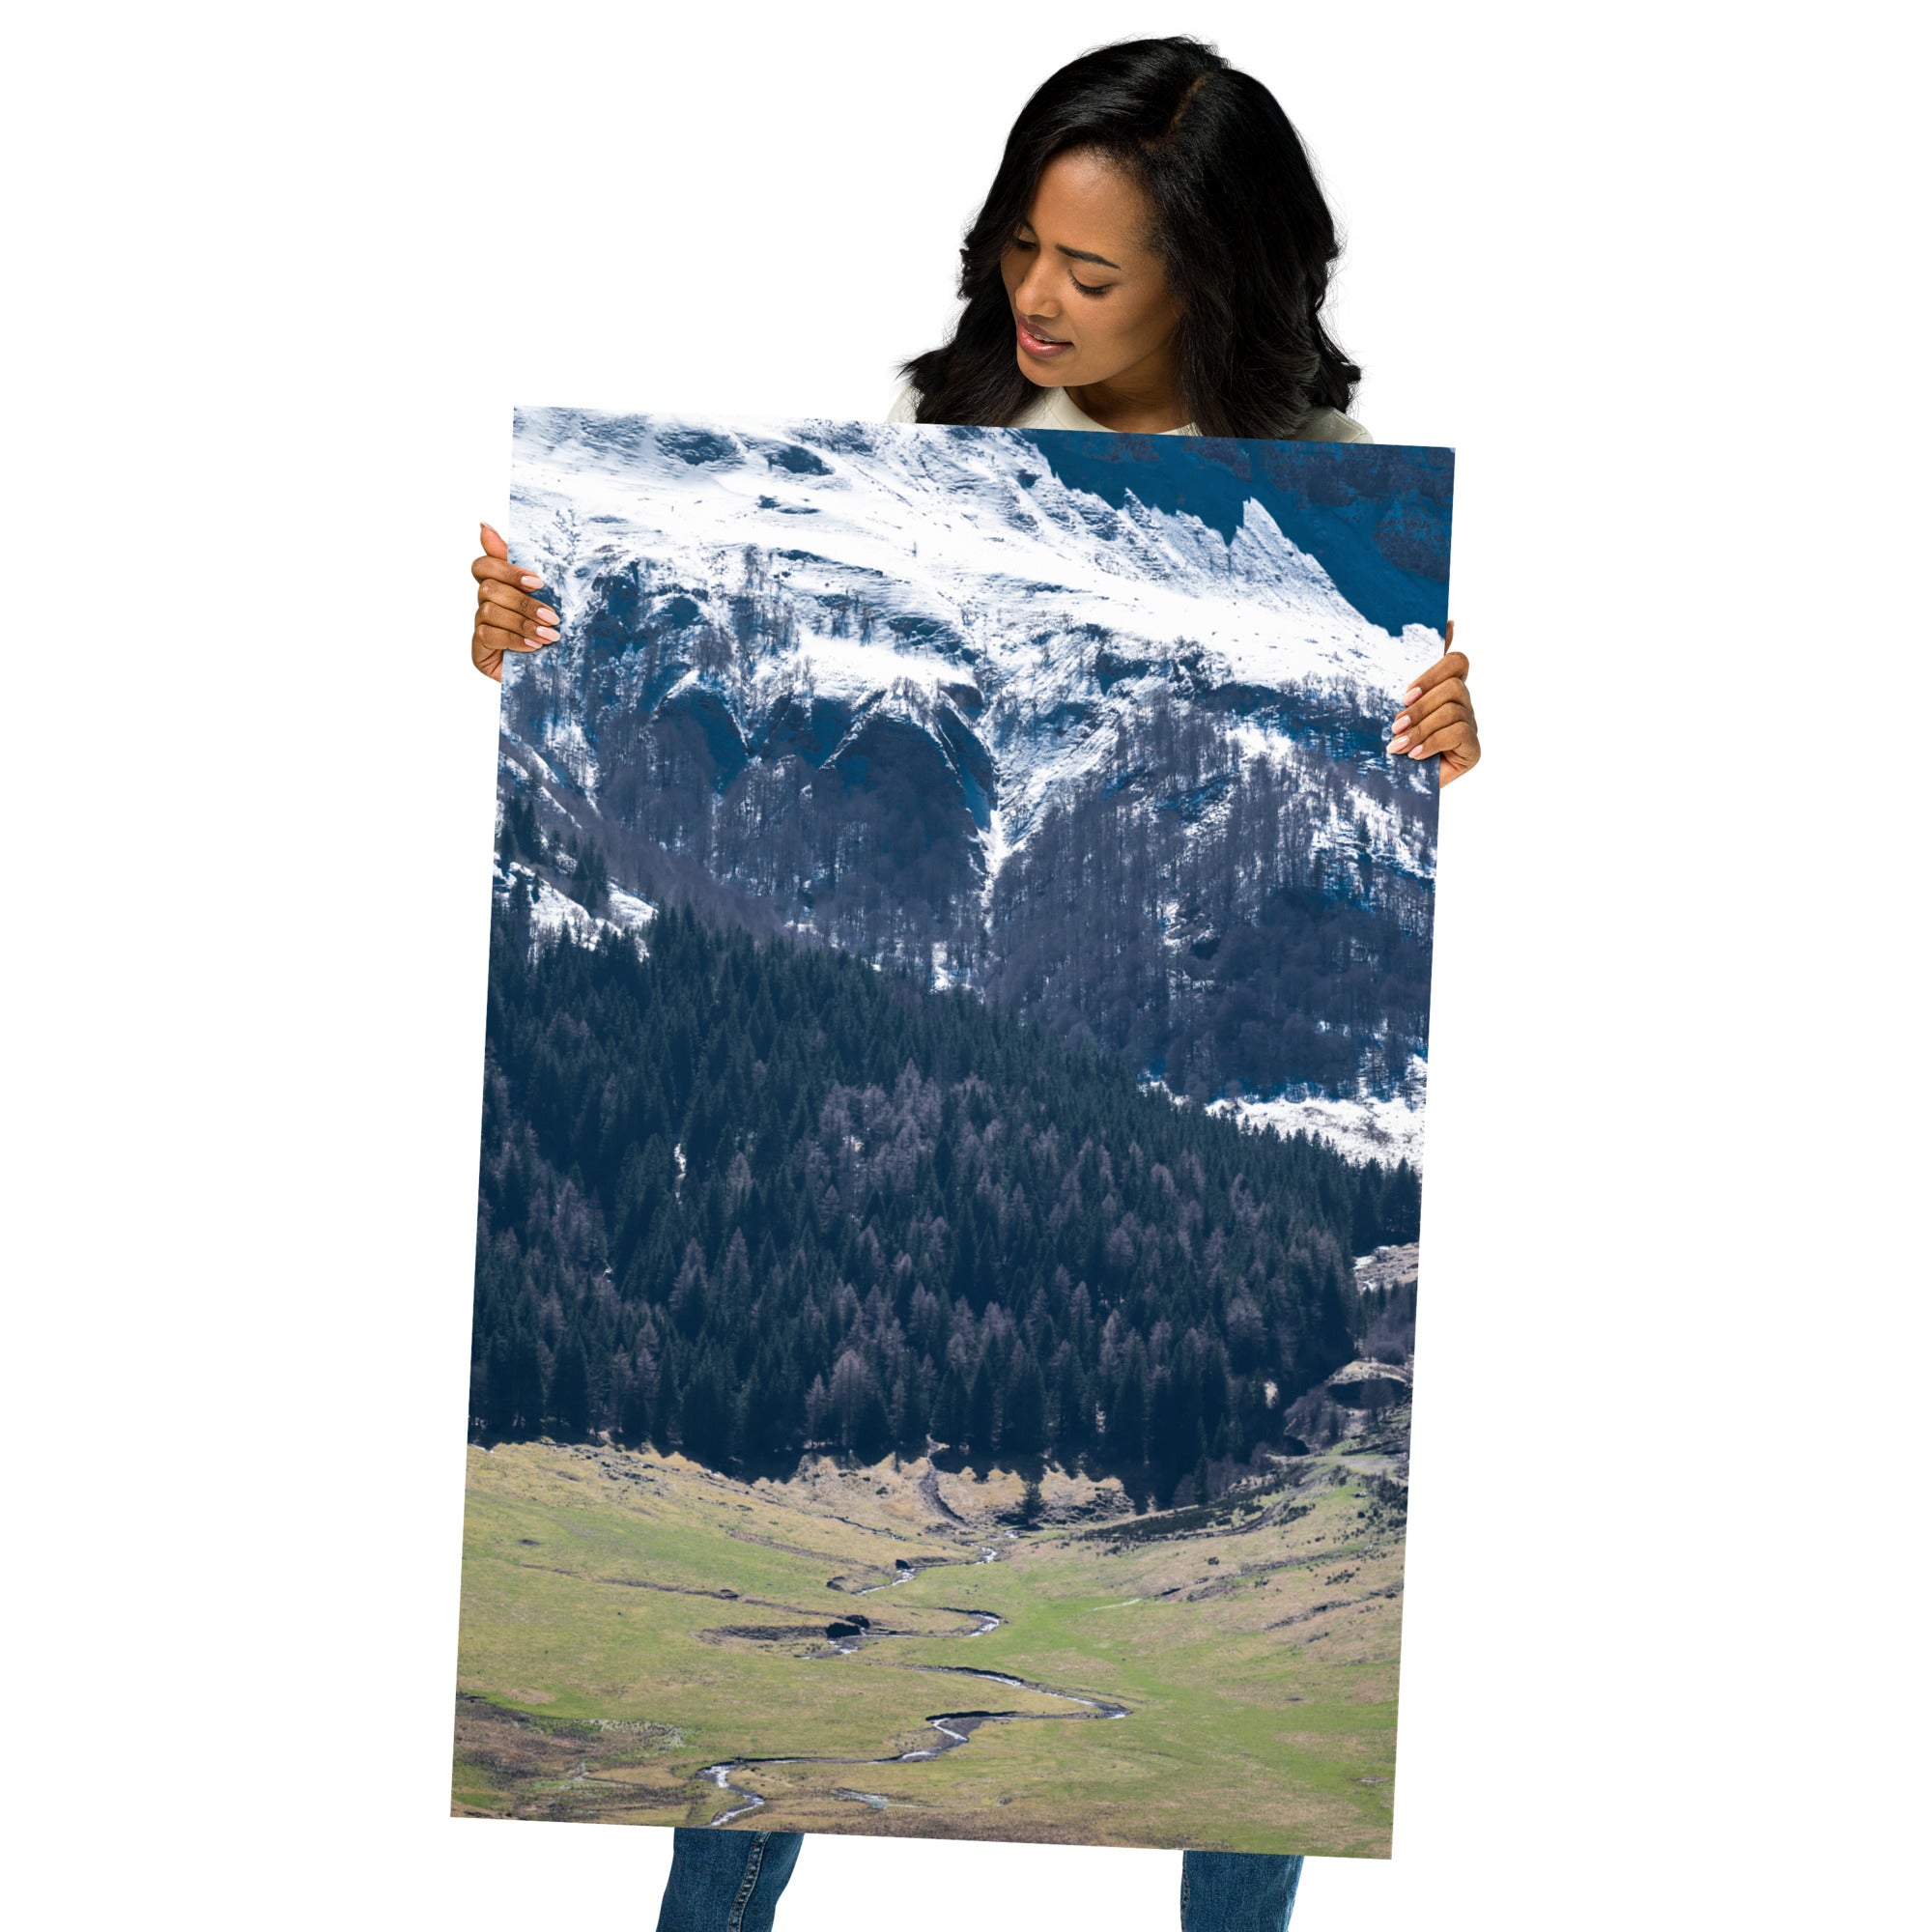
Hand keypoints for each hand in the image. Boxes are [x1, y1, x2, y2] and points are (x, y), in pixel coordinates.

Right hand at [470, 522, 557, 681]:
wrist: (558, 675)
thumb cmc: (552, 631)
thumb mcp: (546, 596)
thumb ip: (521, 564)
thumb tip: (483, 525)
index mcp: (499, 587)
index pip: (483, 565)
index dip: (507, 569)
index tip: (537, 582)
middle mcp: (485, 604)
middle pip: (489, 588)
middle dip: (524, 602)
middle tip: (553, 616)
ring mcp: (480, 627)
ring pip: (489, 611)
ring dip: (523, 622)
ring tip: (550, 636)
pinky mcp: (479, 651)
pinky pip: (488, 635)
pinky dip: (514, 639)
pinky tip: (534, 647)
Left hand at [1388, 620, 1478, 784]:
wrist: (1391, 787)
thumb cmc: (1391, 743)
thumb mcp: (1393, 707)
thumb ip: (1411, 672)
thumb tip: (1446, 623)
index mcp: (1445, 690)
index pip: (1457, 662)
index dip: (1434, 671)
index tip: (1406, 693)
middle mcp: (1463, 705)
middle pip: (1454, 686)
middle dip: (1420, 706)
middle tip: (1395, 724)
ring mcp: (1470, 726)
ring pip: (1453, 709)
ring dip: (1421, 727)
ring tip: (1398, 745)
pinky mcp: (1473, 750)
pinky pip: (1460, 732)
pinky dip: (1433, 742)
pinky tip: (1415, 756)